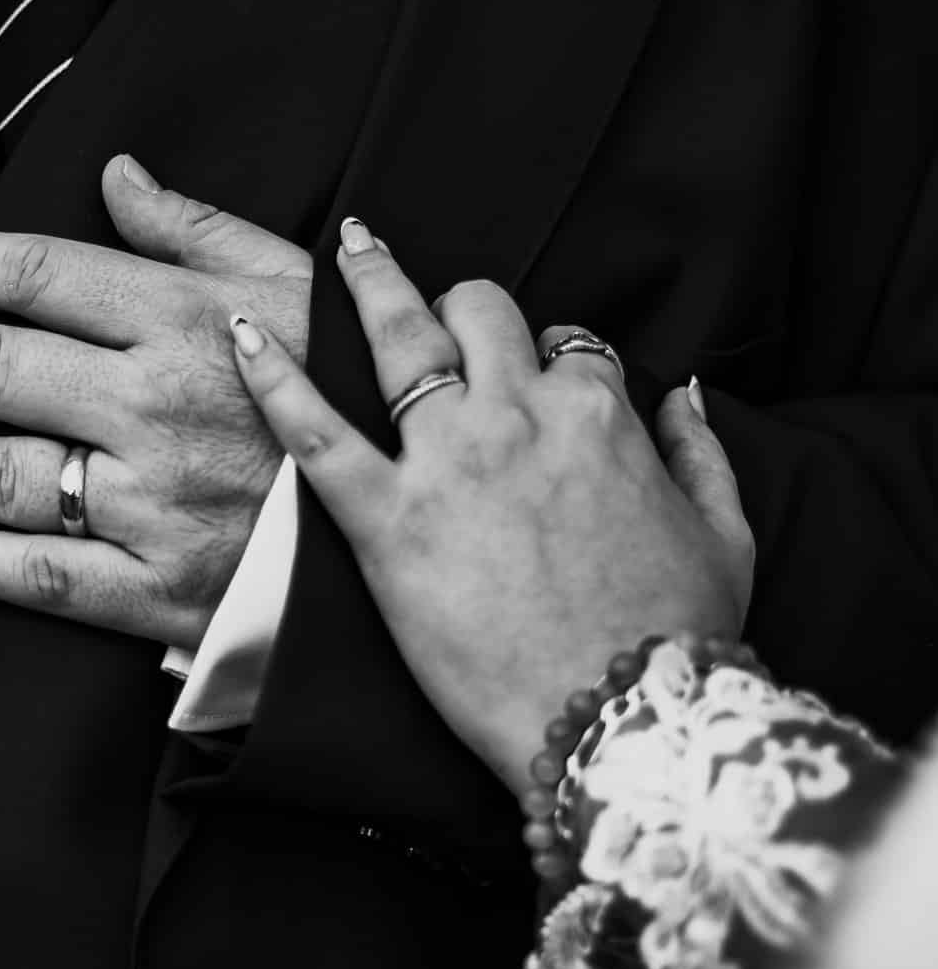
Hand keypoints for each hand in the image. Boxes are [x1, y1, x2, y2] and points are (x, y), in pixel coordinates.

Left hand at [0, 157, 311, 648]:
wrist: (421, 515)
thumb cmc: (355, 388)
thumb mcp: (299, 284)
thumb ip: (198, 229)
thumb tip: (116, 174)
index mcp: (191, 321)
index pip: (48, 276)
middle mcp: (158, 406)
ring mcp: (156, 502)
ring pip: (4, 475)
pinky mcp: (163, 588)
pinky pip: (49, 575)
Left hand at [230, 221, 754, 797]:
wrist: (620, 719)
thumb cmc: (677, 638)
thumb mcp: (726, 536)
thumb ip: (705, 454)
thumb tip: (686, 397)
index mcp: (600, 416)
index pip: (568, 345)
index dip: (550, 354)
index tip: (534, 372)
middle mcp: (520, 416)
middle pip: (481, 314)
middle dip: (460, 301)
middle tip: (432, 297)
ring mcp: (448, 463)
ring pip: (400, 339)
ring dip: (371, 284)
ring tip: (349, 249)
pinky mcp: (386, 524)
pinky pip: (315, 433)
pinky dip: (274, 378)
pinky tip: (241, 336)